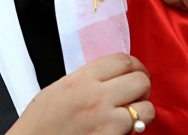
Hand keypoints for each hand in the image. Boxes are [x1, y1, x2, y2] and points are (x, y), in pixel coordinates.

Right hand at [9, 53, 153, 134]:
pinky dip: (134, 129)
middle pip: (140, 80)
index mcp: (81, 79)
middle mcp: (96, 96)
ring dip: (142, 110)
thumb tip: (113, 76)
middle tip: (136, 94)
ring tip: (132, 114)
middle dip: (142, 86)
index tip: (135, 72)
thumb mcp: (59, 88)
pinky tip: (123, 129)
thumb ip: (87, 78)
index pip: (123, 61)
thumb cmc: (40, 123)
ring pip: (146, 108)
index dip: (135, 66)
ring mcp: (106, 120)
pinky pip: (136, 130)